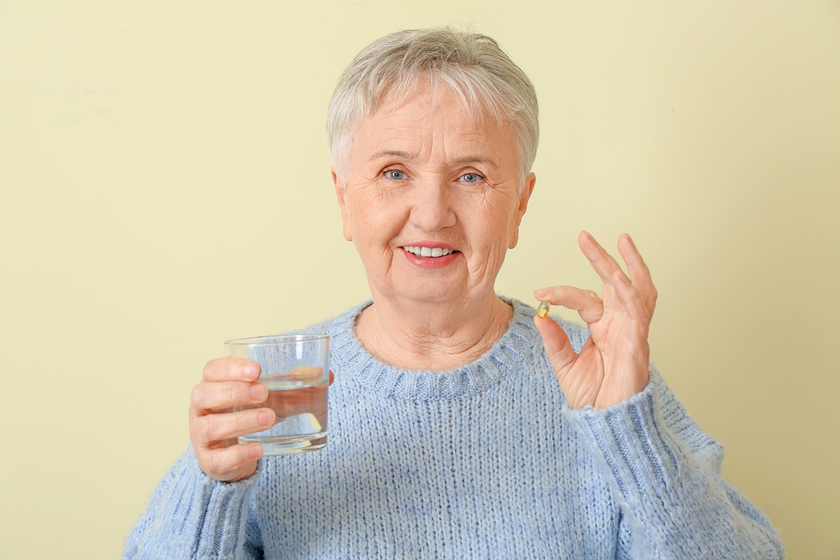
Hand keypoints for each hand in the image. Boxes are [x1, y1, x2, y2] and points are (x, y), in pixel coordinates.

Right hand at [189, 358, 333, 481]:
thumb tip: (326, 374)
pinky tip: (258, 450)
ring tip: (270, 418)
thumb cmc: (249, 415)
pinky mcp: (209, 461)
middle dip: (235, 392)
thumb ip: (295, 385)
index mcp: (213, 385)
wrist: (233, 456)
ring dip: (241, 421)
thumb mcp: (270, 398)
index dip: (231, 368)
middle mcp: (201, 408)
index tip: (257, 370)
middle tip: (265, 393)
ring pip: (211, 426)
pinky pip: (218, 458)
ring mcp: (201, 436)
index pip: (212, 370)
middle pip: (205, 394)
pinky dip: (238, 454)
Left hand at [533, 231, 656, 408]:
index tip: (540, 292)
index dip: (562, 292)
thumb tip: (540, 315)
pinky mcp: (639, 345)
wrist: (606, 424)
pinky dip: (631, 294)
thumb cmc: (593, 397)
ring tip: (620, 241)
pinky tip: (619, 278)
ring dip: (630, 265)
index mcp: (604, 328)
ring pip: (638, 291)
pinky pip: (639, 314)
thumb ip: (555, 340)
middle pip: (616, 283)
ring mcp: (632, 333)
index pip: (585, 298)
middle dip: (603, 257)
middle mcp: (620, 325)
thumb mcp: (565, 365)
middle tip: (584, 235)